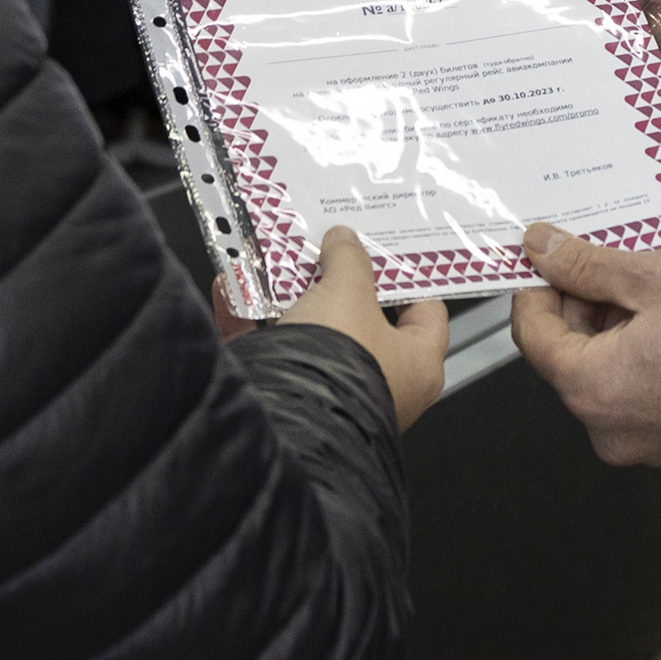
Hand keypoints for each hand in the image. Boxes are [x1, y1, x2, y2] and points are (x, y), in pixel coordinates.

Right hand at [268, 226, 448, 430]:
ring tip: (275, 262)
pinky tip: (234, 289)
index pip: (426, 312)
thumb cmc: (339, 367)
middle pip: (360, 318)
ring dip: (287, 296)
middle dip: (336, 282)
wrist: (282, 416)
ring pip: (310, 331)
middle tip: (325, 251)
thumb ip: (349, 261)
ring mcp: (332, 391)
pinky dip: (249, 318)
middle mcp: (380, 385)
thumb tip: (345, 243)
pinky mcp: (287, 393)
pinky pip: (269, 348)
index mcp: (417, 366)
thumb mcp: (349, 292)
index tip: (386, 252)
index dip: (407, 277)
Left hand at [510, 222, 660, 465]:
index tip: (549, 258)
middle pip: (566, 354)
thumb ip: (586, 264)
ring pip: (599, 373)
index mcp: (589, 388)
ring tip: (647, 288)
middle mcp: (603, 426)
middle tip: (608, 261)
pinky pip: (630, 393)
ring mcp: (635, 440)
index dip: (537, 288)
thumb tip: (540, 249)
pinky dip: (635, 357)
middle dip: (581, 305)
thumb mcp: (652, 277)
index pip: (532, 334)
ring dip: (611, 329)